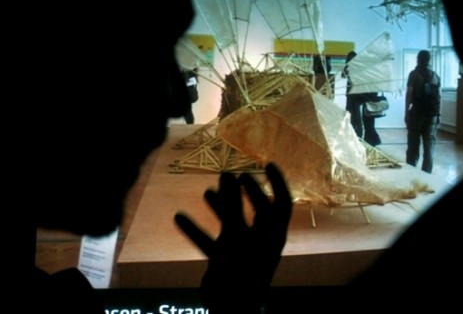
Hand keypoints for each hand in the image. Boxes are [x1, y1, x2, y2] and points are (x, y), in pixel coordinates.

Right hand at [174, 162, 291, 312]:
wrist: (229, 308)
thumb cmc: (240, 269)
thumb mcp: (237, 233)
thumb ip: (233, 203)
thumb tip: (229, 173)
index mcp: (272, 232)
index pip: (281, 202)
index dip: (277, 182)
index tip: (267, 163)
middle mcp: (260, 238)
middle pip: (257, 209)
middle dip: (246, 191)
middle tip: (235, 174)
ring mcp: (242, 249)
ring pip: (233, 222)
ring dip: (221, 207)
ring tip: (207, 191)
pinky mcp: (225, 260)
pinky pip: (211, 240)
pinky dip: (197, 229)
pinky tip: (179, 217)